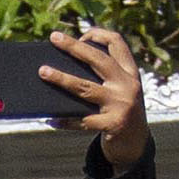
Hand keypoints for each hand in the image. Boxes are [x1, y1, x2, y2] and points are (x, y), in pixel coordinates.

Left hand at [44, 26, 147, 164]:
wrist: (136, 144)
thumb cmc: (119, 112)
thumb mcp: (118, 91)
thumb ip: (102, 78)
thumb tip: (61, 66)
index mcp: (130, 73)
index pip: (118, 43)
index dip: (99, 35)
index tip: (81, 34)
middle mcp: (128, 85)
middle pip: (99, 60)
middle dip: (75, 47)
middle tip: (54, 37)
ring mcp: (122, 105)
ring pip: (85, 87)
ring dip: (62, 78)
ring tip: (43, 71)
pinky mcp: (114, 124)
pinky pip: (82, 120)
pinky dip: (65, 120)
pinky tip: (51, 119)